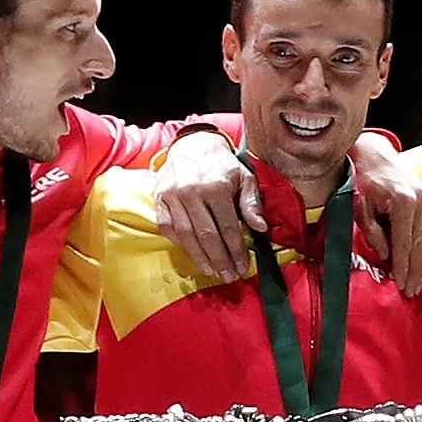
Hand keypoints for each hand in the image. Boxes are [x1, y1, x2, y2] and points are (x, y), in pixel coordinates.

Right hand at [152, 132, 258, 283]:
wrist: (192, 144)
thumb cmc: (221, 164)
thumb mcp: (243, 177)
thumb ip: (251, 203)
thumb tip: (261, 228)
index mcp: (216, 187)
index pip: (228, 228)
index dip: (236, 251)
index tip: (243, 267)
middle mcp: (192, 192)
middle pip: (207, 236)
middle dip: (220, 260)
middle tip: (228, 276)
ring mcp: (173, 197)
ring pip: (186, 236)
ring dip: (199, 257)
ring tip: (211, 271)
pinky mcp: (160, 199)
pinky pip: (168, 227)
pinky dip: (179, 242)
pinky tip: (191, 252)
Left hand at [345, 135, 421, 296]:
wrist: (375, 155)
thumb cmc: (363, 181)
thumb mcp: (360, 207)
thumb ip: (373, 232)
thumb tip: (385, 256)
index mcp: (404, 201)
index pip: (404, 243)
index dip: (402, 267)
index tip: (400, 286)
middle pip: (421, 246)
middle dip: (416, 272)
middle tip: (410, 293)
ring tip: (417, 287)